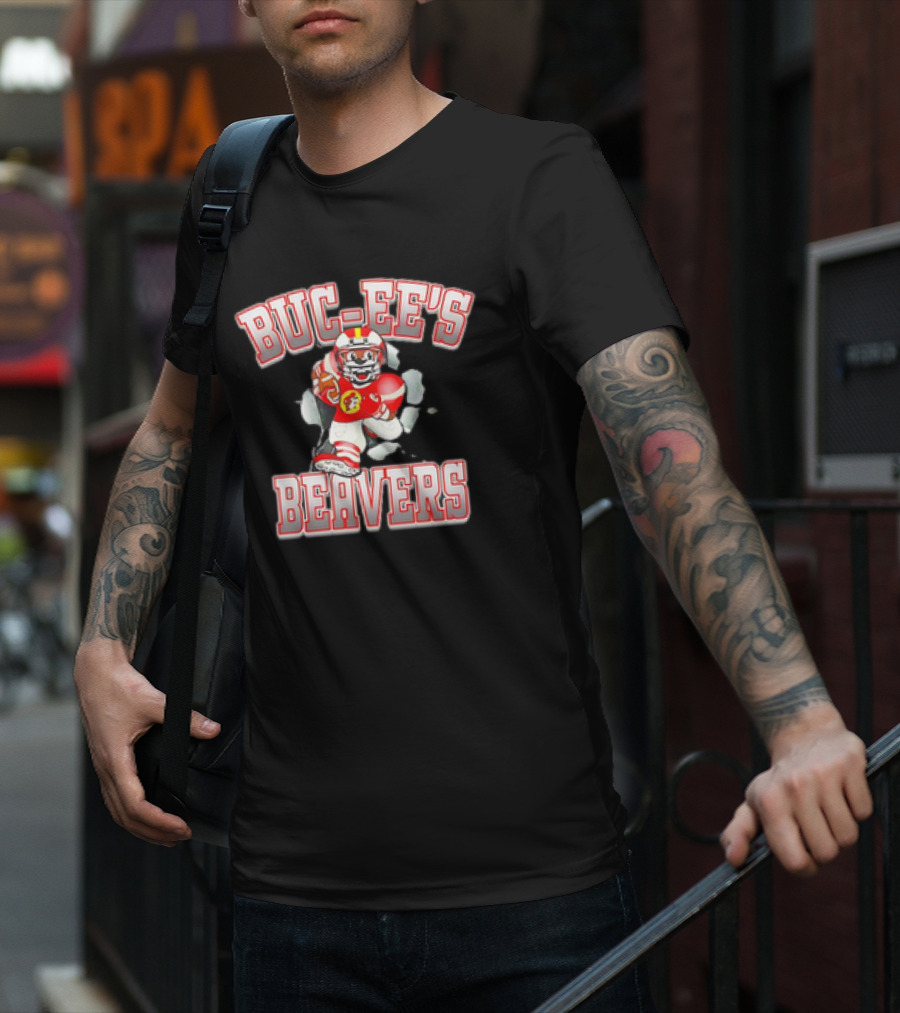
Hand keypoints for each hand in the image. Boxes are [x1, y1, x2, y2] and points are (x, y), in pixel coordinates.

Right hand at [75, 640, 220, 845]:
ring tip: (166, 837)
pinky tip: (145, 815)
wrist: (94, 674)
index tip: (181, 827)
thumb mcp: (154, 701)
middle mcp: (105, 768)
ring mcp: (103, 766)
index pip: (135, 805)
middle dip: (152, 831)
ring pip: (117, 810)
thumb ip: (186, 718)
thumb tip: (213, 730)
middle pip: (125, 816)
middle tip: (181, 837)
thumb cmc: (119, 687)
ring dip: (140, 827)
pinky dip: (130, 814)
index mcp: (114, 759)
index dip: (158, 821)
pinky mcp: (105, 761)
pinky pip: (114, 797)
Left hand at [720, 708, 872, 874]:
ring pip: (849, 836)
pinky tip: (841, 792)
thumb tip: (734, 859)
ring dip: (842, 828)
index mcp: (770, 801)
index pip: (795, 860)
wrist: (804, 734)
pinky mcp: (850, 764)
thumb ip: (739, 832)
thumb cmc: (780, 780)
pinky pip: (864, 811)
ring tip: (827, 807)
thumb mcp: (754, 803)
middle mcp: (795, 787)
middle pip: (827, 852)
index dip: (805, 867)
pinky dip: (857, 808)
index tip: (806, 857)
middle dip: (824, 845)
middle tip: (815, 823)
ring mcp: (824, 774)